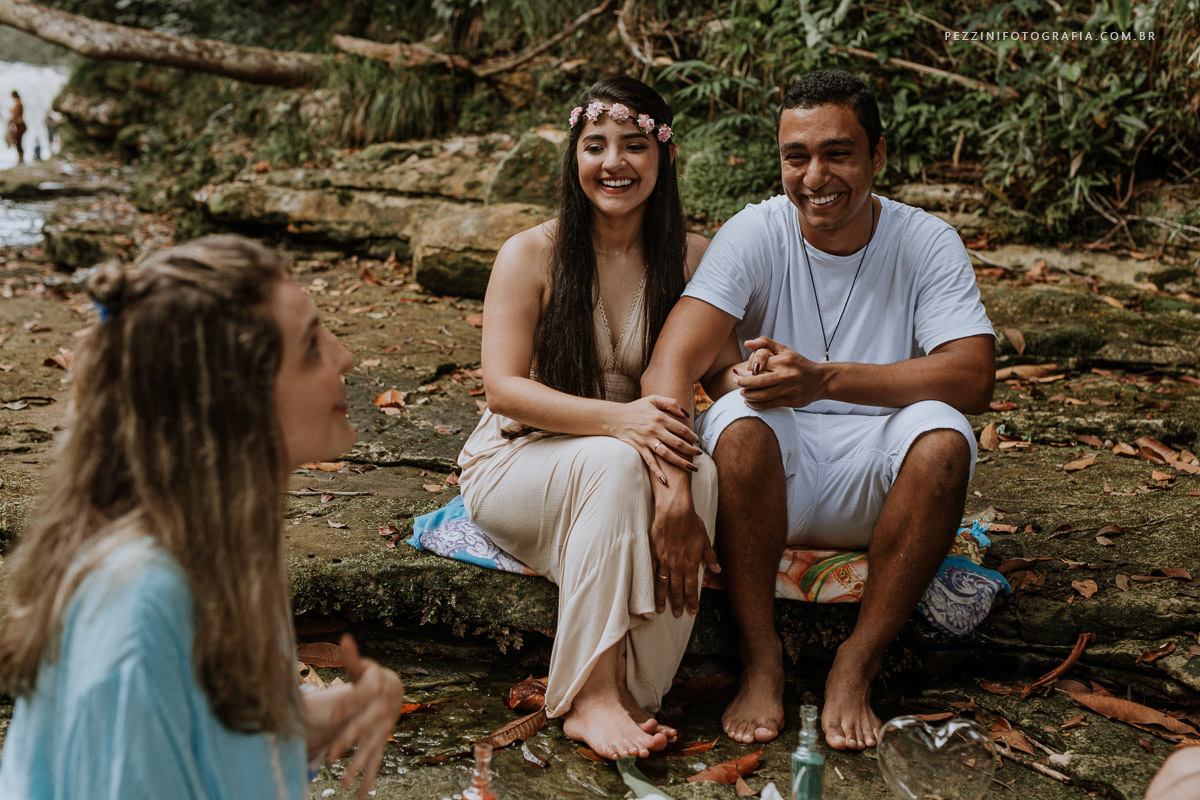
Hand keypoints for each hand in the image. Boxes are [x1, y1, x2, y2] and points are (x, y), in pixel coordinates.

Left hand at [304, 635, 405, 798]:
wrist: (394, 690)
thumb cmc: (371, 677)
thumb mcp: (363, 667)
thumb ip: (351, 658)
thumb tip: (345, 638)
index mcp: (376, 689)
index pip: (362, 696)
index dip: (348, 703)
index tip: (330, 712)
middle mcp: (382, 711)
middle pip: (365, 726)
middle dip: (349, 740)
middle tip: (332, 755)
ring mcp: (383, 729)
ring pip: (371, 748)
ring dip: (359, 766)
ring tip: (344, 783)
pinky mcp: (381, 741)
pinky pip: (376, 761)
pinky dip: (369, 779)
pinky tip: (360, 796)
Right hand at [606, 395, 700, 483]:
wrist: (614, 418)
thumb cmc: (636, 408)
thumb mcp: (653, 399)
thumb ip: (670, 403)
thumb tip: (685, 413)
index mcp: (660, 417)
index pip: (681, 429)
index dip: (691, 436)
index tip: (697, 440)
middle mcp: (655, 430)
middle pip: (677, 443)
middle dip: (691, 450)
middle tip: (699, 454)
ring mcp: (647, 441)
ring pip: (667, 454)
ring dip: (681, 462)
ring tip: (691, 467)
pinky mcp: (640, 449)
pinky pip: (650, 462)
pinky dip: (657, 472)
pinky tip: (665, 480)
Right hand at [650, 496, 719, 615]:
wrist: (674, 512)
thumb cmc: (692, 524)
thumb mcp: (705, 541)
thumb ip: (710, 558)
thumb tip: (718, 570)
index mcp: (690, 564)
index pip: (691, 588)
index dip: (692, 601)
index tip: (693, 611)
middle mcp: (676, 566)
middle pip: (677, 589)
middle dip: (678, 603)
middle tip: (677, 615)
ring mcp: (664, 561)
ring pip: (662, 584)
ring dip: (661, 598)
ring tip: (660, 610)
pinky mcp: (654, 554)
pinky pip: (652, 571)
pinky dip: (652, 582)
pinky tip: (650, 589)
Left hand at [733, 336, 826, 408]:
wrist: (820, 380)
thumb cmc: (799, 364)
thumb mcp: (785, 350)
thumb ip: (765, 343)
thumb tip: (747, 343)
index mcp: (784, 361)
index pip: (759, 364)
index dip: (745, 369)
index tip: (738, 372)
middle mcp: (787, 375)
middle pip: (757, 381)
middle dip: (742, 383)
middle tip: (735, 382)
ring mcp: (789, 389)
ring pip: (762, 395)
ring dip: (748, 395)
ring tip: (742, 393)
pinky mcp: (791, 401)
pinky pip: (769, 404)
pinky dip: (756, 405)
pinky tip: (750, 402)